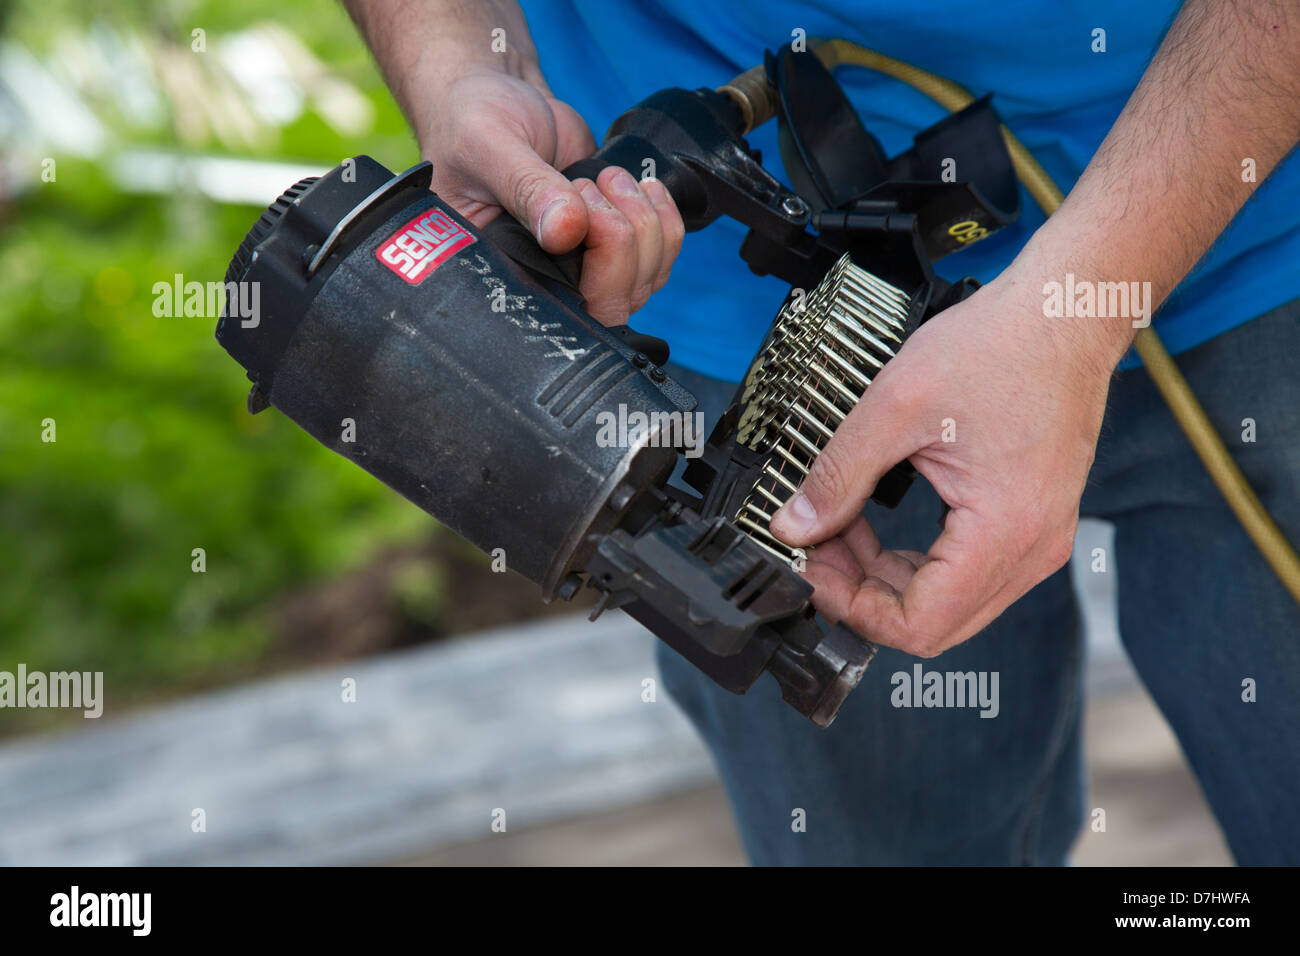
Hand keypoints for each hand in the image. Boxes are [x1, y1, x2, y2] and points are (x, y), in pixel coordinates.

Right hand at [414, 69, 683, 324]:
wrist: (501, 98)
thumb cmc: (473, 121)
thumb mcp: (488, 146)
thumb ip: (528, 188)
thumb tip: (566, 232)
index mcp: (501, 276)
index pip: (556, 316)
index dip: (590, 276)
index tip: (580, 210)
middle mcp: (543, 282)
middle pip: (611, 304)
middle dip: (622, 242)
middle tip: (594, 187)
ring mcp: (582, 268)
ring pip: (642, 283)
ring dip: (644, 225)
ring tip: (608, 177)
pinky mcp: (611, 246)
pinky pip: (658, 259)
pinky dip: (664, 222)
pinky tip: (644, 187)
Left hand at [769, 265, 1127, 656]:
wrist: (1066, 312)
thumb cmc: (1001, 345)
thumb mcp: (895, 406)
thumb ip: (838, 475)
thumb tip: (793, 525)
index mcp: (1006, 532)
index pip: (919, 625)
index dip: (852, 607)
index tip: (810, 569)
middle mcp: (1032, 550)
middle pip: (933, 622)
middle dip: (862, 592)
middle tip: (815, 546)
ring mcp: (1037, 539)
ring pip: (946, 601)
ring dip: (883, 575)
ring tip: (838, 525)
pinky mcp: (1031, 522)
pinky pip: (965, 570)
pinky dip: (914, 557)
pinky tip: (875, 517)